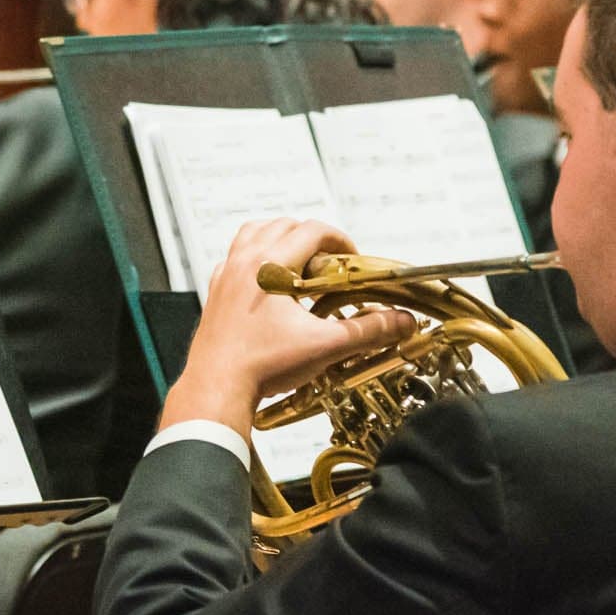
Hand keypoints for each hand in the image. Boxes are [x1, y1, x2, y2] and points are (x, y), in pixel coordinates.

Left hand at [159, 219, 417, 436]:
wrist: (217, 388)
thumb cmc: (261, 365)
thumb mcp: (325, 346)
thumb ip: (368, 331)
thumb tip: (399, 321)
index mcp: (269, 265)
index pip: (312, 231)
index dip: (339, 240)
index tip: (353, 258)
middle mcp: (243, 263)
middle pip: (283, 226)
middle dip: (312, 238)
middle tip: (331, 263)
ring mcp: (225, 277)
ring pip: (253, 234)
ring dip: (280, 239)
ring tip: (300, 261)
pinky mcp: (216, 294)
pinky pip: (234, 259)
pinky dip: (254, 258)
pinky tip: (267, 282)